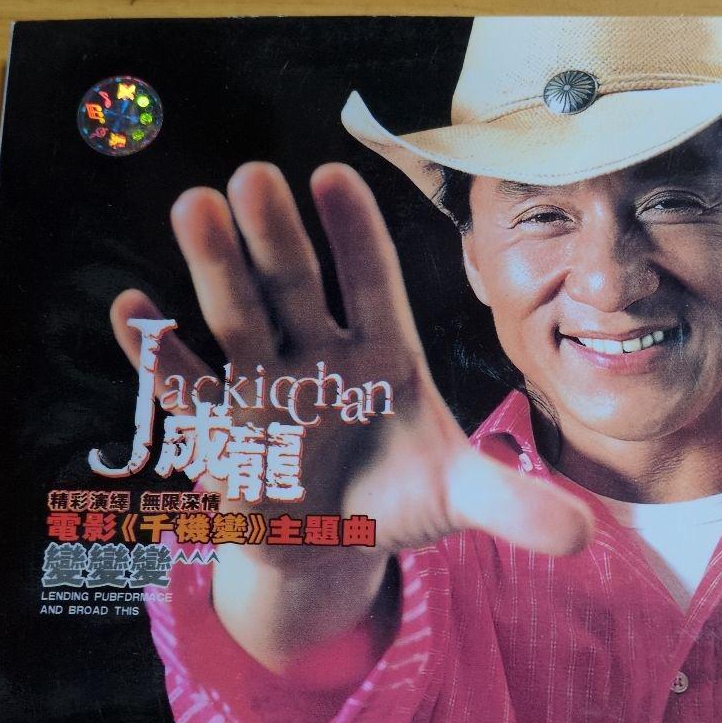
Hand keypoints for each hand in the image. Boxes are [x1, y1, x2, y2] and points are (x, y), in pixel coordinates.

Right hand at [111, 163, 591, 666]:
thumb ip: (512, 503)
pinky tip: (134, 309)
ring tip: (195, 208)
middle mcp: (321, 356)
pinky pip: (187, 386)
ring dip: (216, 268)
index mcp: (384, 354)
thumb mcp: (458, 498)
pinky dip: (159, 353)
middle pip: (297, 286)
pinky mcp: (224, 431)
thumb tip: (587, 535)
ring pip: (239, 318)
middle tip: (255, 178)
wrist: (336, 546)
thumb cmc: (399, 499)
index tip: (333, 176)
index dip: (354, 237)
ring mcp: (268, 387)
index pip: (371, 282)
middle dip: (277, 237)